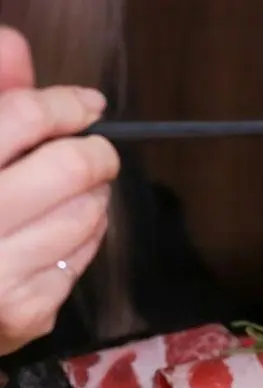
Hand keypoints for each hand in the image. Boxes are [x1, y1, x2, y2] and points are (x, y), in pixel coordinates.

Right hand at [0, 27, 120, 355]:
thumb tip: (14, 45)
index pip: (22, 116)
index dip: (65, 104)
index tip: (87, 104)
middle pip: (70, 168)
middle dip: (95, 153)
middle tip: (95, 151)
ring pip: (87, 214)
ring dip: (94, 195)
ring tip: (76, 192)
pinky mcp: (25, 313)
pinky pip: (85, 257)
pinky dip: (87, 236)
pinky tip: (63, 232)